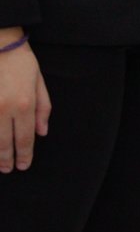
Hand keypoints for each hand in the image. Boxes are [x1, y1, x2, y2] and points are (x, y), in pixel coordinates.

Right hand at [0, 32, 47, 171]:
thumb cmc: (21, 62)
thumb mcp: (39, 83)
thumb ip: (43, 109)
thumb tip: (41, 132)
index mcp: (24, 104)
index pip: (25, 138)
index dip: (24, 154)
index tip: (23, 165)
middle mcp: (4, 108)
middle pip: (5, 142)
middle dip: (7, 159)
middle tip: (8, 169)